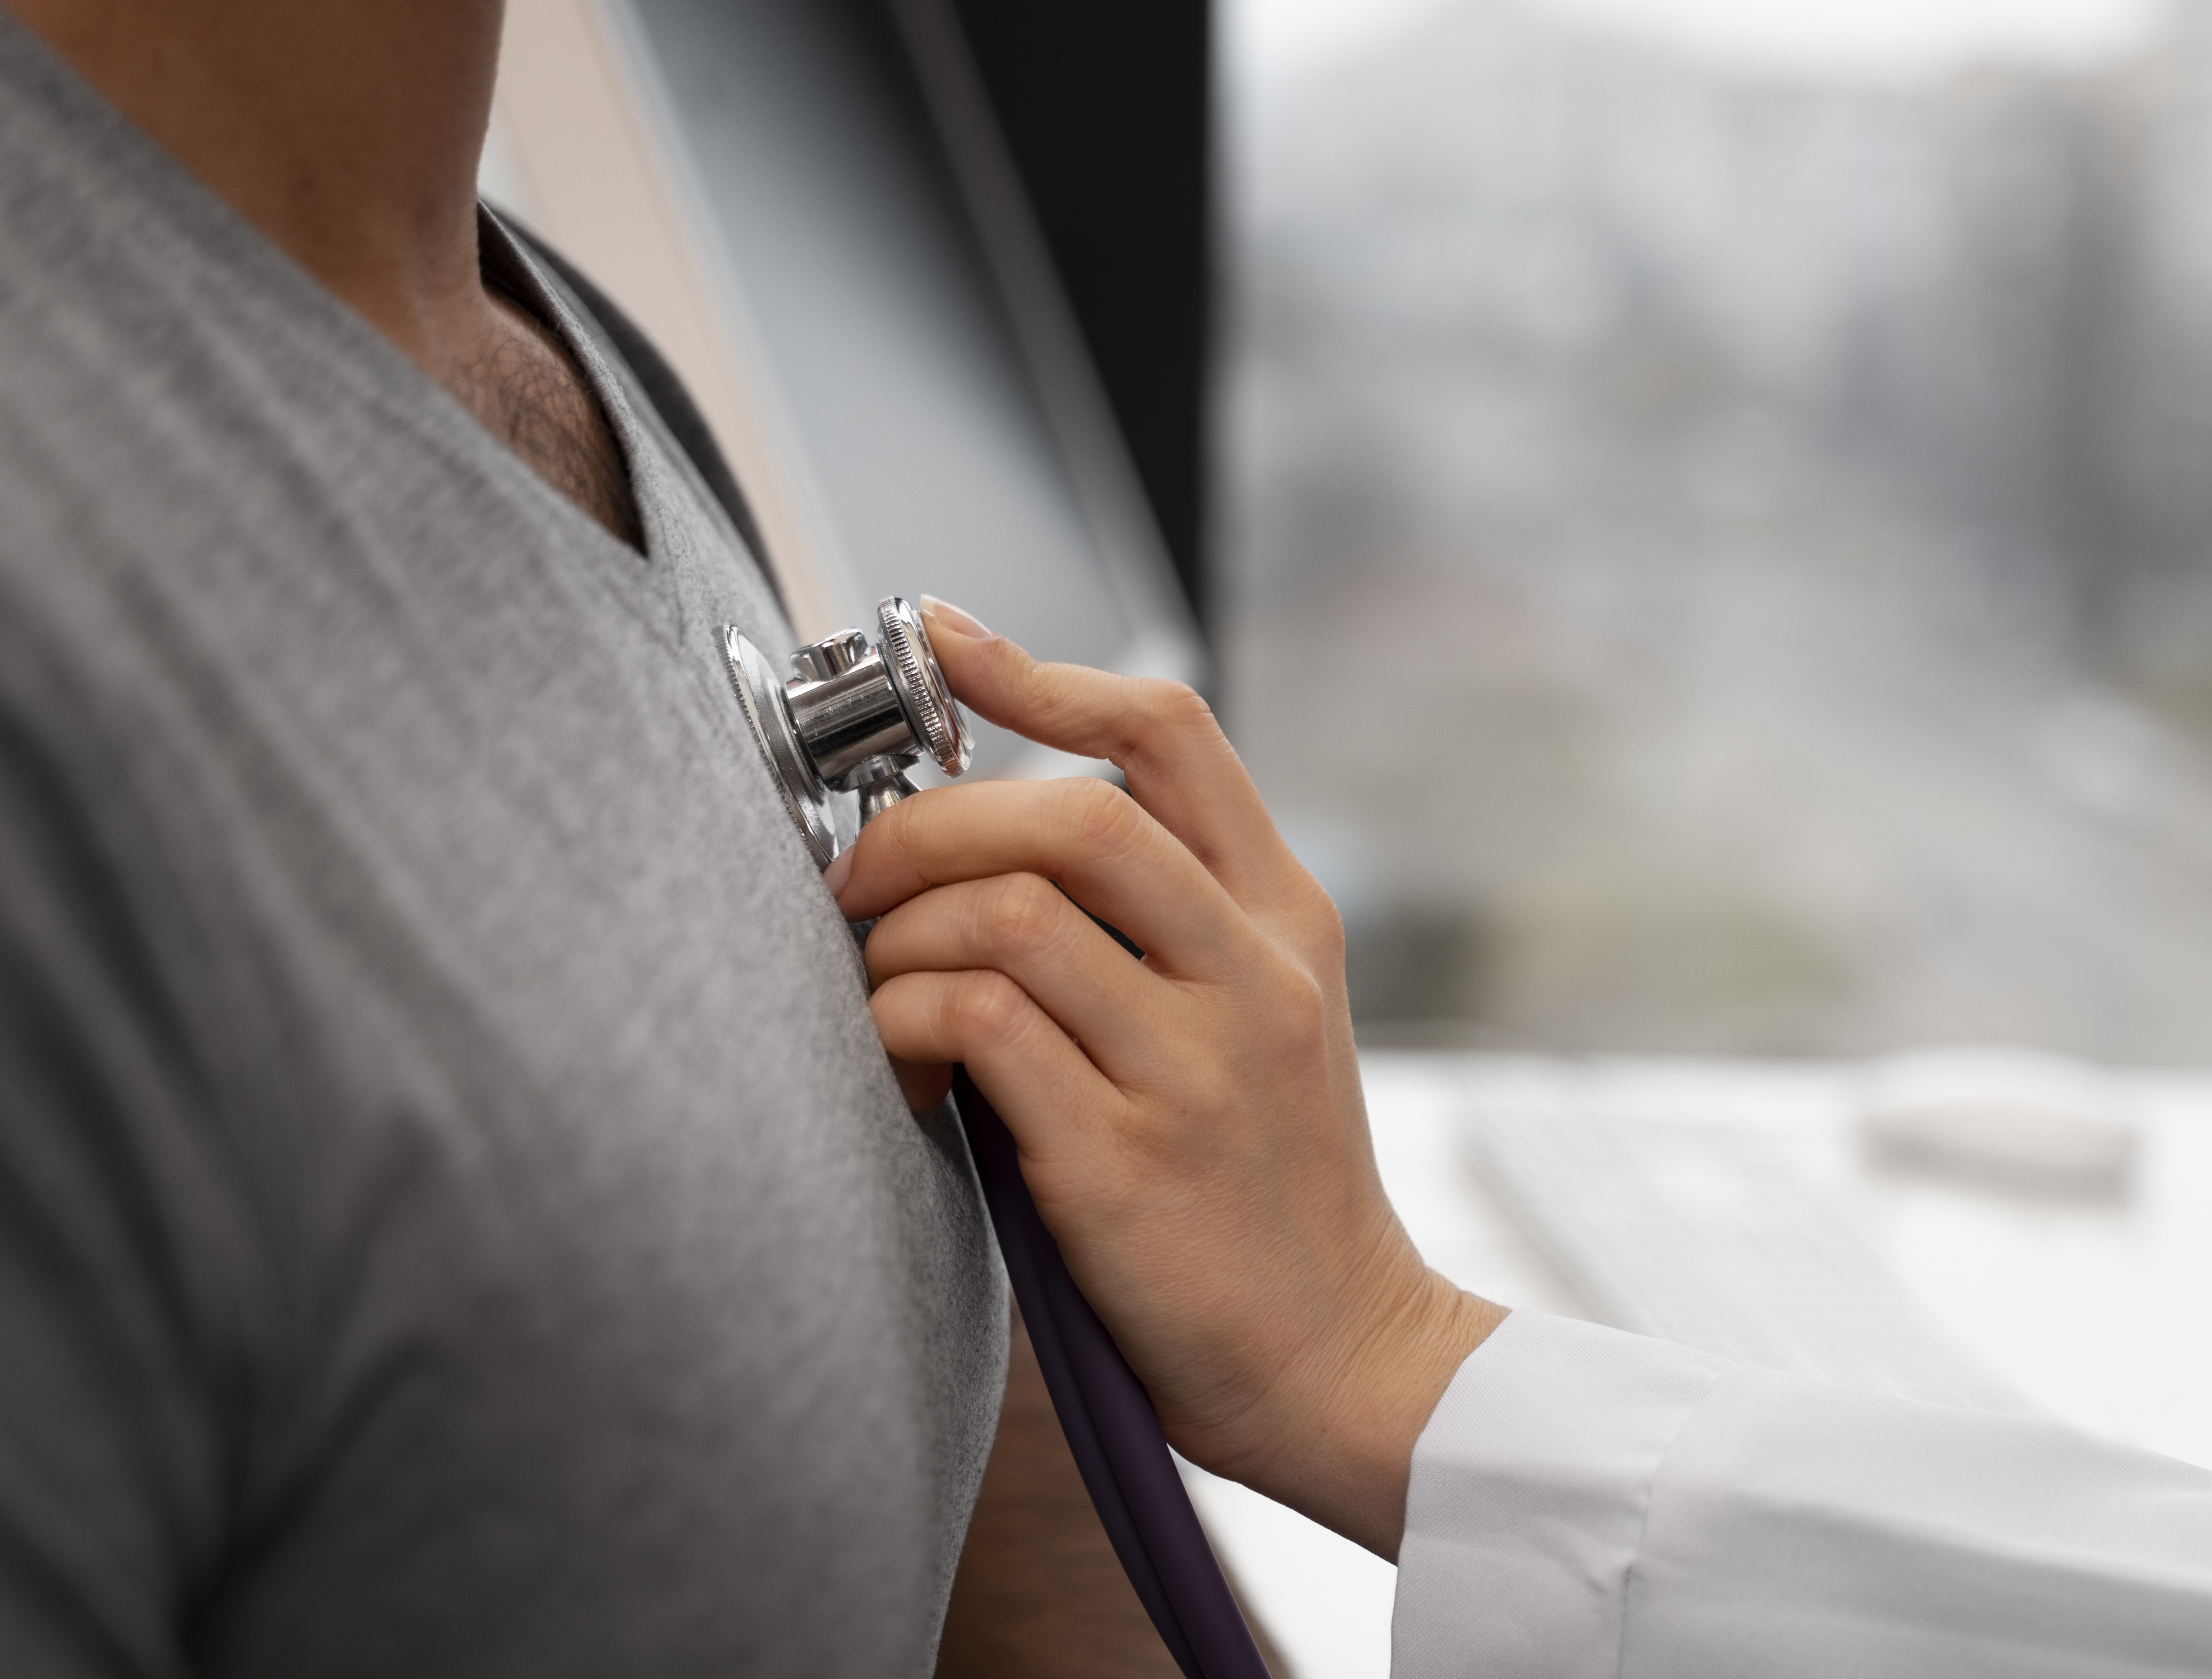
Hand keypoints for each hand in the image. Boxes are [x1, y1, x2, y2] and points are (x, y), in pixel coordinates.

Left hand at [827, 599, 1504, 1558]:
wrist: (1340, 1356)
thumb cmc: (1274, 1186)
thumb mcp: (1269, 1020)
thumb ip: (1172, 921)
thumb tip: (1005, 837)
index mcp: (1287, 922)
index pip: (1172, 740)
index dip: (1045, 675)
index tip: (949, 644)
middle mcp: (1252, 977)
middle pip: (1069, 813)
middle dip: (928, 823)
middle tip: (861, 875)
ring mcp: (1194, 1069)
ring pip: (1008, 915)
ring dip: (901, 936)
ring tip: (882, 988)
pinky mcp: (1123, 1163)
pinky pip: (978, 1028)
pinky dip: (905, 1022)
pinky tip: (904, 1062)